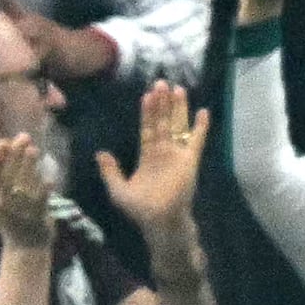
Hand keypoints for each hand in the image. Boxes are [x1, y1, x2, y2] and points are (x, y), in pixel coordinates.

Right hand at [0, 127, 58, 246]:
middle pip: (8, 175)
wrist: (25, 247)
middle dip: (16, 154)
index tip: (5, 142)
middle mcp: (2, 202)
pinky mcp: (36, 217)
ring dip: (30, 166)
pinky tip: (50, 178)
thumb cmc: (10, 216)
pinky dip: (45, 189)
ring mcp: (19, 210)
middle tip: (24, 137)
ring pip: (23, 184)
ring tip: (35, 150)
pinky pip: (40, 201)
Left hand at [95, 78, 208, 231]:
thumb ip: (110, 171)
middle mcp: (163, 151)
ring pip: (178, 126)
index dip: (147, 112)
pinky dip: (201, 128)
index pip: (147, 128)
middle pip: (162, 122)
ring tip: (178, 89)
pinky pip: (196, 141)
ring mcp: (178, 155)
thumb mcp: (118, 190)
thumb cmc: (140, 209)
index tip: (147, 94)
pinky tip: (204, 112)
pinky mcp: (190, 161)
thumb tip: (100, 153)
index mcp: (147, 155)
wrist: (160, 221)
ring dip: (179, 108)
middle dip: (162, 103)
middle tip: (161, 82)